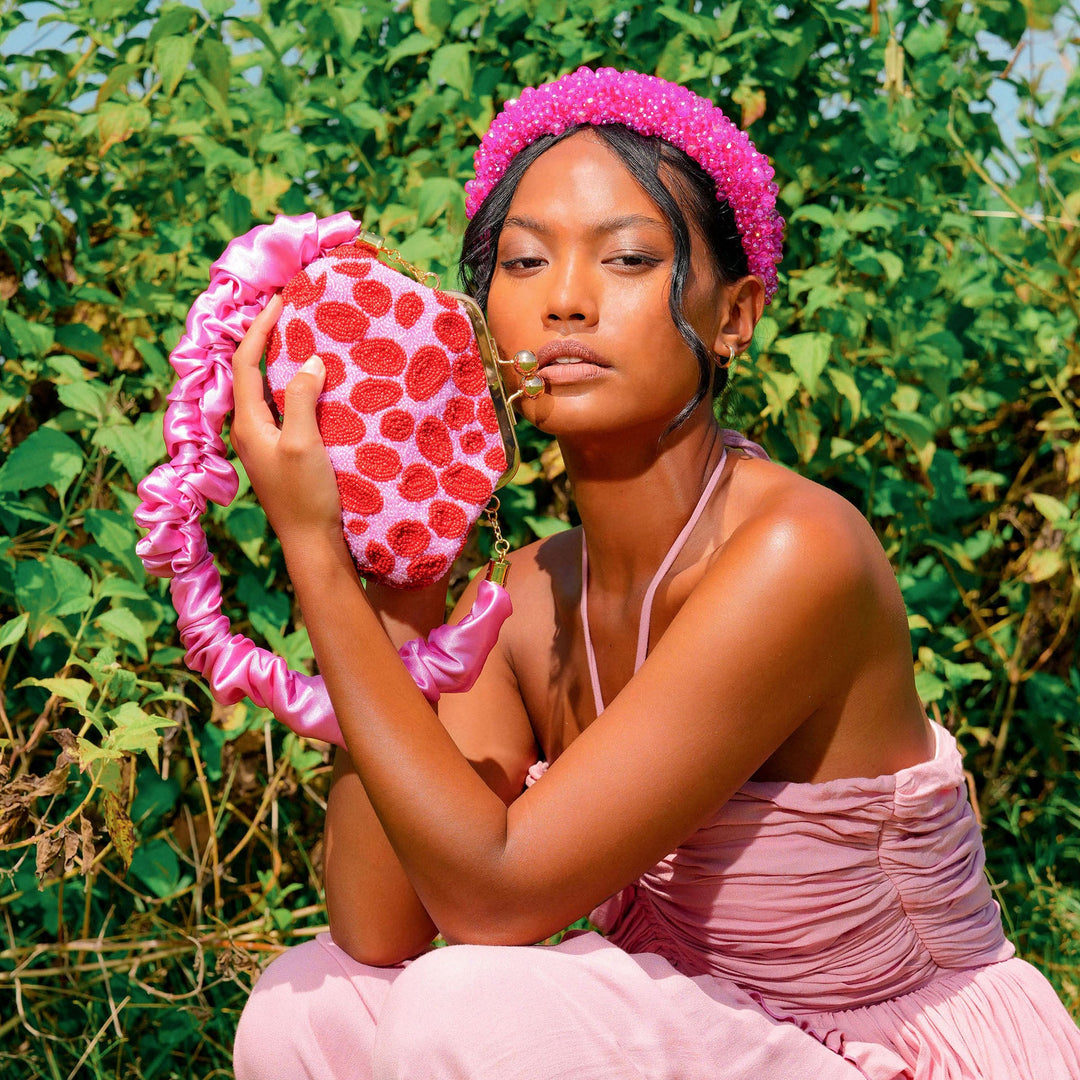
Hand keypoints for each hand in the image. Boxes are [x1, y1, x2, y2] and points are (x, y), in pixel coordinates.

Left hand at [230, 294, 344, 552]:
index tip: (282, 301)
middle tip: (291, 311)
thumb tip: (310, 361)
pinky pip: (283, 406)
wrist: (312, 544)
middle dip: (267, 337)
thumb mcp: (302, 443)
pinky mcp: (282, 453)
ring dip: (281, 360)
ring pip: (267, 389)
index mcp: (247, 423)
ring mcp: (265, 442)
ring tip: (305, 337)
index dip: (260, 327)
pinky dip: (294, 385)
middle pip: (251, 371)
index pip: (245, 361)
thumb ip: (299, 398)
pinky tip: (316, 382)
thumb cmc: (305, 496)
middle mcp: (249, 429)